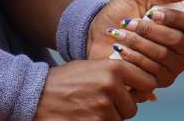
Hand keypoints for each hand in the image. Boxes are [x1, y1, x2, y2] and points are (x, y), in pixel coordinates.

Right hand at [34, 58, 156, 120]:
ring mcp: (103, 108)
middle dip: (120, 107)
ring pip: (120, 120)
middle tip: (100, 101)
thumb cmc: (64, 80)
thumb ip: (118, 75)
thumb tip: (148, 91)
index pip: (147, 82)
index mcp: (113, 68)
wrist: (36, 94)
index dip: (140, 89)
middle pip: (133, 107)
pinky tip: (84, 116)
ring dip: (109, 117)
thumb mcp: (92, 68)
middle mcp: (111, 87)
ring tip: (88, 108)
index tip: (133, 91)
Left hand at [86, 0, 183, 95]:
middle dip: (149, 30)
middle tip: (129, 23)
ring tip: (119, 34)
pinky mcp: (158, 81)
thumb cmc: (124, 11)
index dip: (176, 18)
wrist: (100, 33)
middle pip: (178, 41)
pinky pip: (151, 72)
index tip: (152, 12)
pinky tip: (120, 50)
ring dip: (137, 42)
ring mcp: (173, 67)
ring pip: (163, 56)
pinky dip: (133, 58)